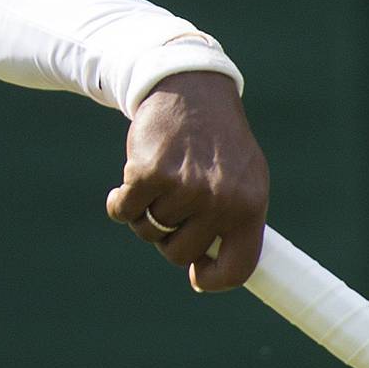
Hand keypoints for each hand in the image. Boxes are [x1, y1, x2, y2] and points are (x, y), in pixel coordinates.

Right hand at [106, 70, 269, 291]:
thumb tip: (208, 270)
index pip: (237, 268)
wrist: (189, 88)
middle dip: (166, 236)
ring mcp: (184, 188)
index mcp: (249, 206)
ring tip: (155, 184)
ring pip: (148, 230)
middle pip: (178, 253)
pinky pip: (123, 210)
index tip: (196, 275)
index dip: (211, 279)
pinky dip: (119, 202)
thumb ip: (234, 219)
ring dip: (143, 212)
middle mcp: (219, 201)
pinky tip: (125, 186)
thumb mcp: (244, 176)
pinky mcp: (148, 173)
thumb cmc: (216, 139)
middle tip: (168, 209)